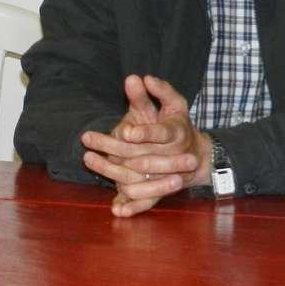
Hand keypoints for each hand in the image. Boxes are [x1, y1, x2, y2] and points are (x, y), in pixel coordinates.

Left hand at [81, 75, 210, 216]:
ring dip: (112, 171)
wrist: (196, 155)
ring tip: (88, 159)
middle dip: (114, 148)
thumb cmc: (178, 123)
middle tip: (87, 138)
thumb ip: (160, 90)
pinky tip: (116, 208)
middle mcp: (172, 158)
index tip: (125, 131)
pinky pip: (146, 201)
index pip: (160, 134)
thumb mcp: (174, 104)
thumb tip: (140, 77)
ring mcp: (166, 177)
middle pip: (143, 157)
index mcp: (177, 134)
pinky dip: (132, 206)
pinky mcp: (159, 191)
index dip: (144, 133)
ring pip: (139, 178)